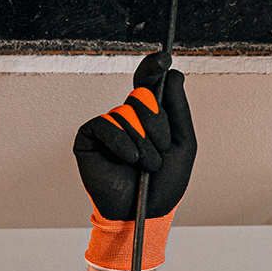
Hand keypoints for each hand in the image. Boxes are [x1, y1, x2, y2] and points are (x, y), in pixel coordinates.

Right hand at [74, 50, 195, 216]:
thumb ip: (178, 109)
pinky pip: (105, 124)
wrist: (144, 213)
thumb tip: (174, 74)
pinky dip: (121, 142)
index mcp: (149, 115)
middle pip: (143, 95)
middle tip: (160, 151)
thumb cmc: (164, 183)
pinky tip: (128, 160)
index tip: (165, 57)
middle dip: (157, 125)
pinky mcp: (88, 137)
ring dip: (143, 142)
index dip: (154, 66)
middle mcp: (127, 116)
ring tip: (146, 165)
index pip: (149, 81)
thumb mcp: (183, 144)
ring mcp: (107, 125)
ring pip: (127, 112)